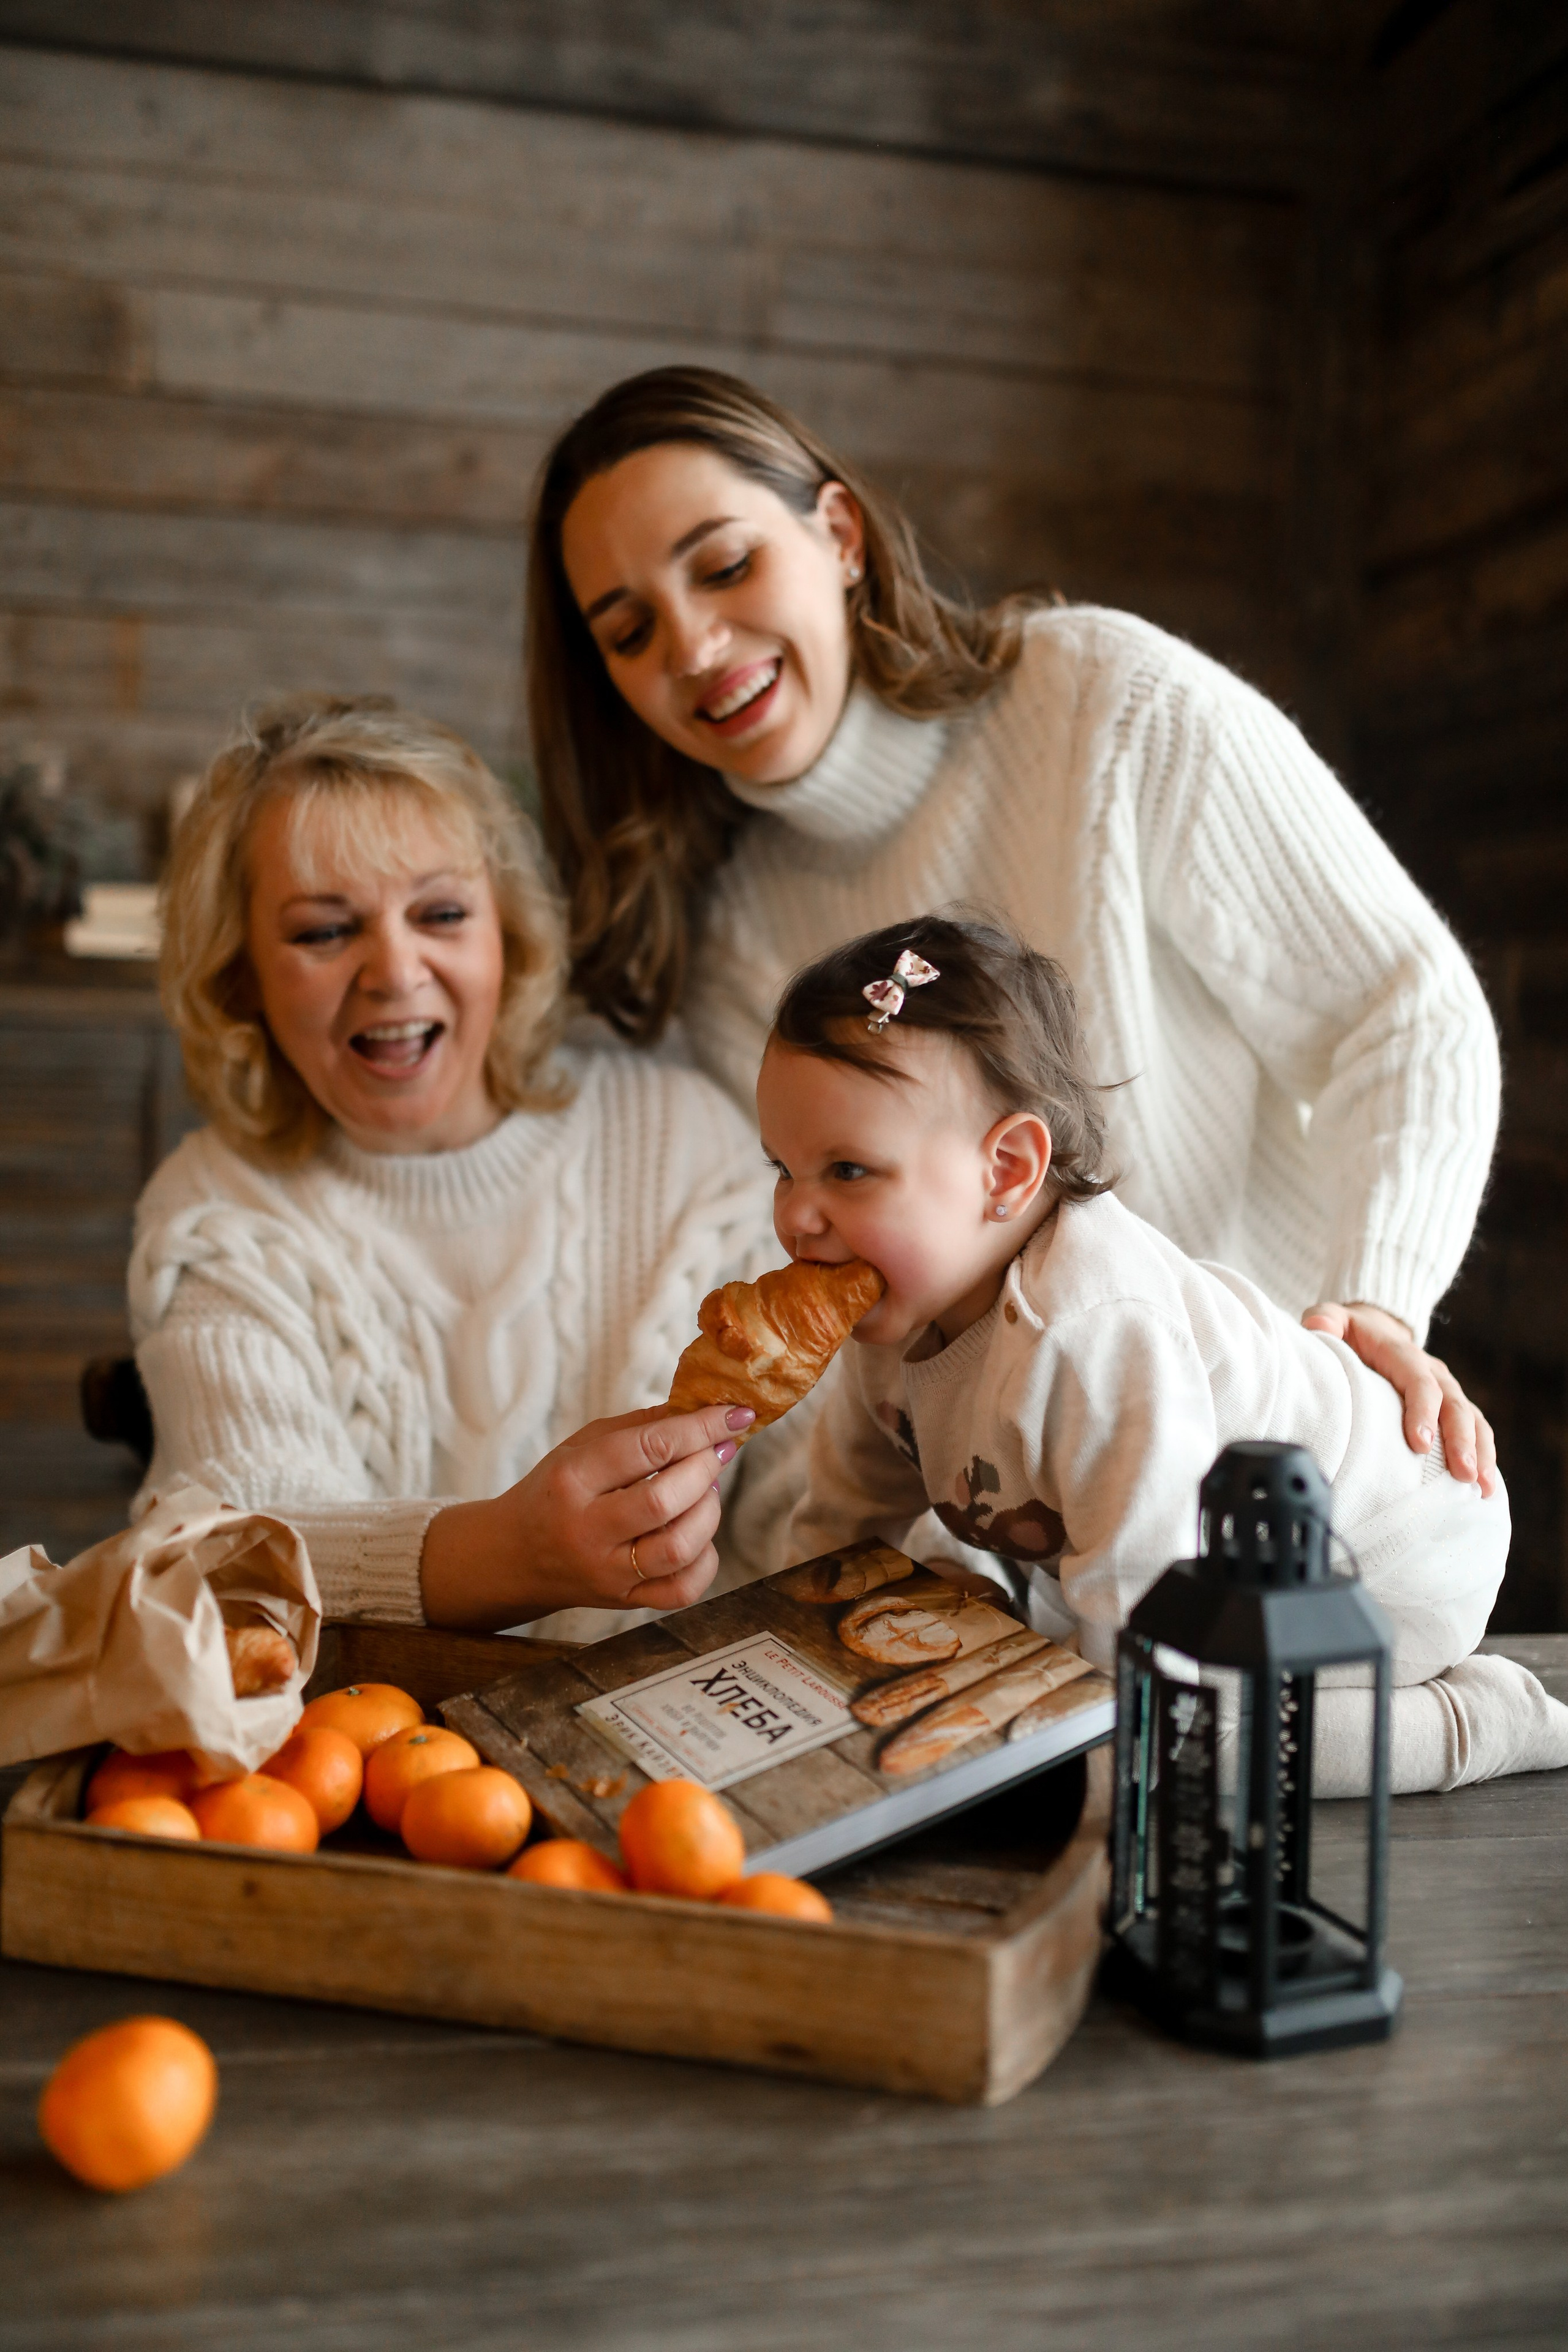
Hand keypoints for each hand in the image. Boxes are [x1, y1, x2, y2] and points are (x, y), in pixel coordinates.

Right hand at [419, 1401, 755, 1630]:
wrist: (513, 1557)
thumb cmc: (553, 1491)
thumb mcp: (580, 1447)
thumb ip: (638, 1428)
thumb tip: (701, 1410)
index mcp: (571, 1480)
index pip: (647, 1448)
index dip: (700, 1427)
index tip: (734, 1414)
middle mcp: (586, 1530)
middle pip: (663, 1501)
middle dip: (705, 1468)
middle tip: (717, 1451)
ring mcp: (607, 1573)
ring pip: (678, 1547)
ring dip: (709, 1511)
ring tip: (706, 1490)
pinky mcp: (623, 1602)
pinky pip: (683, 1589)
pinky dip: (706, 1559)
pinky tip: (698, 1534)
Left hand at [1301, 1300, 1496, 1496]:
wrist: (1378, 1329)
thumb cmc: (1351, 1332)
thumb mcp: (1334, 1319)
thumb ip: (1325, 1319)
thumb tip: (1317, 1325)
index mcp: (1403, 1355)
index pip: (1419, 1382)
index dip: (1422, 1410)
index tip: (1419, 1444)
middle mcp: (1433, 1372)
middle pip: (1454, 1405)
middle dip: (1461, 1441)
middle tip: (1464, 1474)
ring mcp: (1448, 1391)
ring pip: (1473, 1420)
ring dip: (1481, 1453)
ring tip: (1483, 1488)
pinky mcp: (1453, 1408)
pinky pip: (1476, 1431)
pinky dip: (1485, 1456)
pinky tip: (1486, 1488)